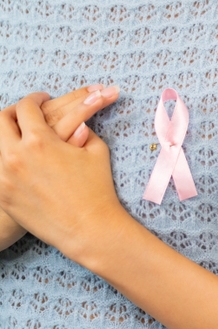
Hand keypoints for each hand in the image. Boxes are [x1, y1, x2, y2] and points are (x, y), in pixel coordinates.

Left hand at [0, 96, 127, 260]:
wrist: (89, 228)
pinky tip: (18, 163)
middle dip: (13, 113)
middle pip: (0, 120)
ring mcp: (4, 176)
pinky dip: (6, 161)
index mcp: (40, 141)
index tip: (41, 100)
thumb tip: (77, 124)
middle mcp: (16, 155)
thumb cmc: (98, 190)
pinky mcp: (2, 195)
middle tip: (25, 116)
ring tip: (20, 141)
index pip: (27, 107)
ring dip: (7, 138)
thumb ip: (84, 131)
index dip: (35, 99)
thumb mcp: (97, 152)